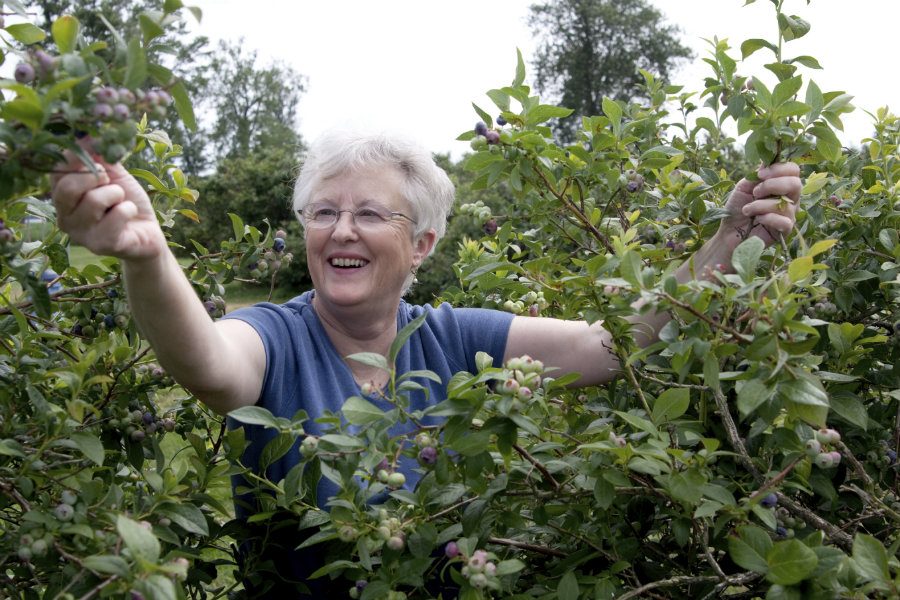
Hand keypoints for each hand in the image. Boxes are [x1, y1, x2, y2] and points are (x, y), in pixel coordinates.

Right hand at [50, 152, 165, 260]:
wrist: (148, 233)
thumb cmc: (126, 202)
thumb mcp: (113, 173)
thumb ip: (98, 155)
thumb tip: (86, 133)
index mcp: (62, 197)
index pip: (56, 171)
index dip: (77, 157)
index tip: (97, 157)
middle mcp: (64, 217)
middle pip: (67, 187)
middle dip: (96, 177)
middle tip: (110, 182)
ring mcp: (80, 234)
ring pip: (94, 201)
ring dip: (117, 194)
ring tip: (121, 201)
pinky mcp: (100, 245)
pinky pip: (116, 216)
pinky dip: (129, 209)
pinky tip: (129, 215)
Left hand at [716, 162, 801, 248]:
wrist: (729, 232)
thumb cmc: (737, 208)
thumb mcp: (744, 187)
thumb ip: (757, 175)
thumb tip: (768, 160)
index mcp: (781, 185)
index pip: (793, 170)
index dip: (778, 169)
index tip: (760, 175)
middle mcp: (789, 198)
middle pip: (796, 184)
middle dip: (772, 185)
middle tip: (755, 192)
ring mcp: (789, 214)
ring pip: (784, 204)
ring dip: (760, 205)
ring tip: (747, 210)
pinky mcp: (785, 230)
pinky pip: (784, 221)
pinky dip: (767, 218)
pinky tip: (757, 220)